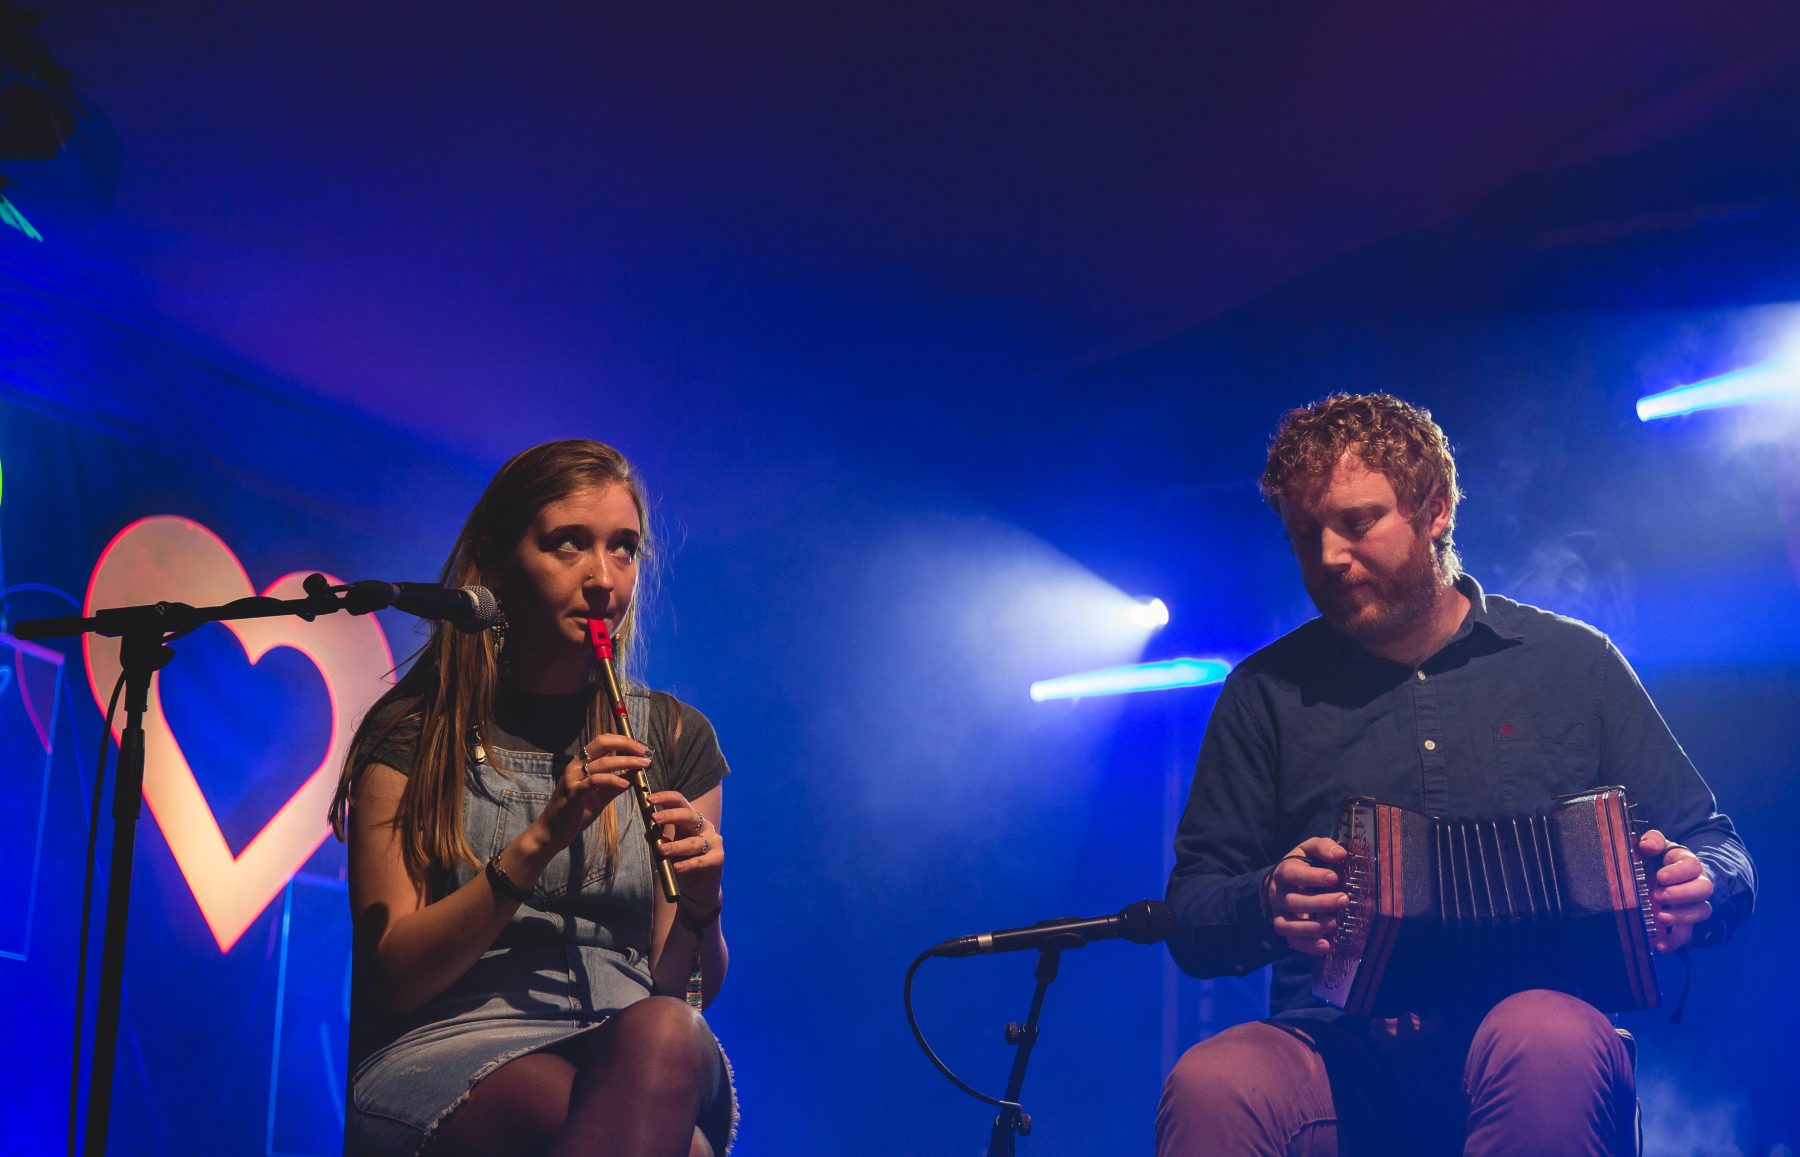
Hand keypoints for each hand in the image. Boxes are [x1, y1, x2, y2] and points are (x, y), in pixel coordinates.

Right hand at [527, 733, 647, 854]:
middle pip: (601, 744)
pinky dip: (612, 779)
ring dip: (625, 762)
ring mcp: (572, 779)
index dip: (623, 741)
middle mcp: (575, 766)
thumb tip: (633, 775)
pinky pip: (594, 781)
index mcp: (581, 764)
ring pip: (601, 762)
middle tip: (643, 752)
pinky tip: (625, 783)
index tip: (641, 748)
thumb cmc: (575, 813)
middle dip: (625, 744)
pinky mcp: (573, 793)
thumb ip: (614, 786)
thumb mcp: (599, 797)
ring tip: (643, 765)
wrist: (552, 833)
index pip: (602, 742)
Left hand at [651, 790, 722, 908]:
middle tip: (653, 819)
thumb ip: (659, 839)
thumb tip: (648, 829)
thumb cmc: (680, 865)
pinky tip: (676, 868)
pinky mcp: (717, 859)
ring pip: (693, 842)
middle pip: (689, 815)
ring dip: (676, 846)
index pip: (680, 802)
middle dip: (670, 816)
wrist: (696, 890)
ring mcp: (713, 842)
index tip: (649, 799)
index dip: (665, 798)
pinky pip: (700, 861)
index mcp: (691, 821)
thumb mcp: (667, 850)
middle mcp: (704, 827)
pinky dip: (687, 865)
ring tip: (661, 850)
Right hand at [1265, 837, 1348, 956]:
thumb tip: (1341, 854)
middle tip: (1344, 899)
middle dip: (1320, 903)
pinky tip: (1326, 946)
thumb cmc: (1303, 865)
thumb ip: (1323, 848)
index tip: (1334, 877)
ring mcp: (1279, 914)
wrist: (1282, 883)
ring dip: (1313, 926)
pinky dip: (1308, 946)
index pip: (1292, 874)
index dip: (1312, 877)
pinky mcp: (1286, 930)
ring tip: (1335, 923)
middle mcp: (1277, 894)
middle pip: (1292, 902)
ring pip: (1289, 925)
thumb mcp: (1310, 850)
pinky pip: (1292, 942)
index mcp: (1283, 871)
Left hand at [1638, 829, 1712, 952]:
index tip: (1660, 877)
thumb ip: (1652, 841)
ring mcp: (1693, 905)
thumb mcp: (1655, 847)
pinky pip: (1687, 934)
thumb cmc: (1658, 860)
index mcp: (1688, 863)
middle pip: (1703, 889)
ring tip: (1660, 917)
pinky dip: (1675, 941)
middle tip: (1658, 895)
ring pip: (1701, 912)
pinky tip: (1659, 945)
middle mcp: (1696, 884)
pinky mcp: (1685, 923)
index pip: (1692, 866)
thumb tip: (1647, 845)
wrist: (1663, 878)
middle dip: (1682, 894)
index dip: (1679, 872)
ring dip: (1682, 916)